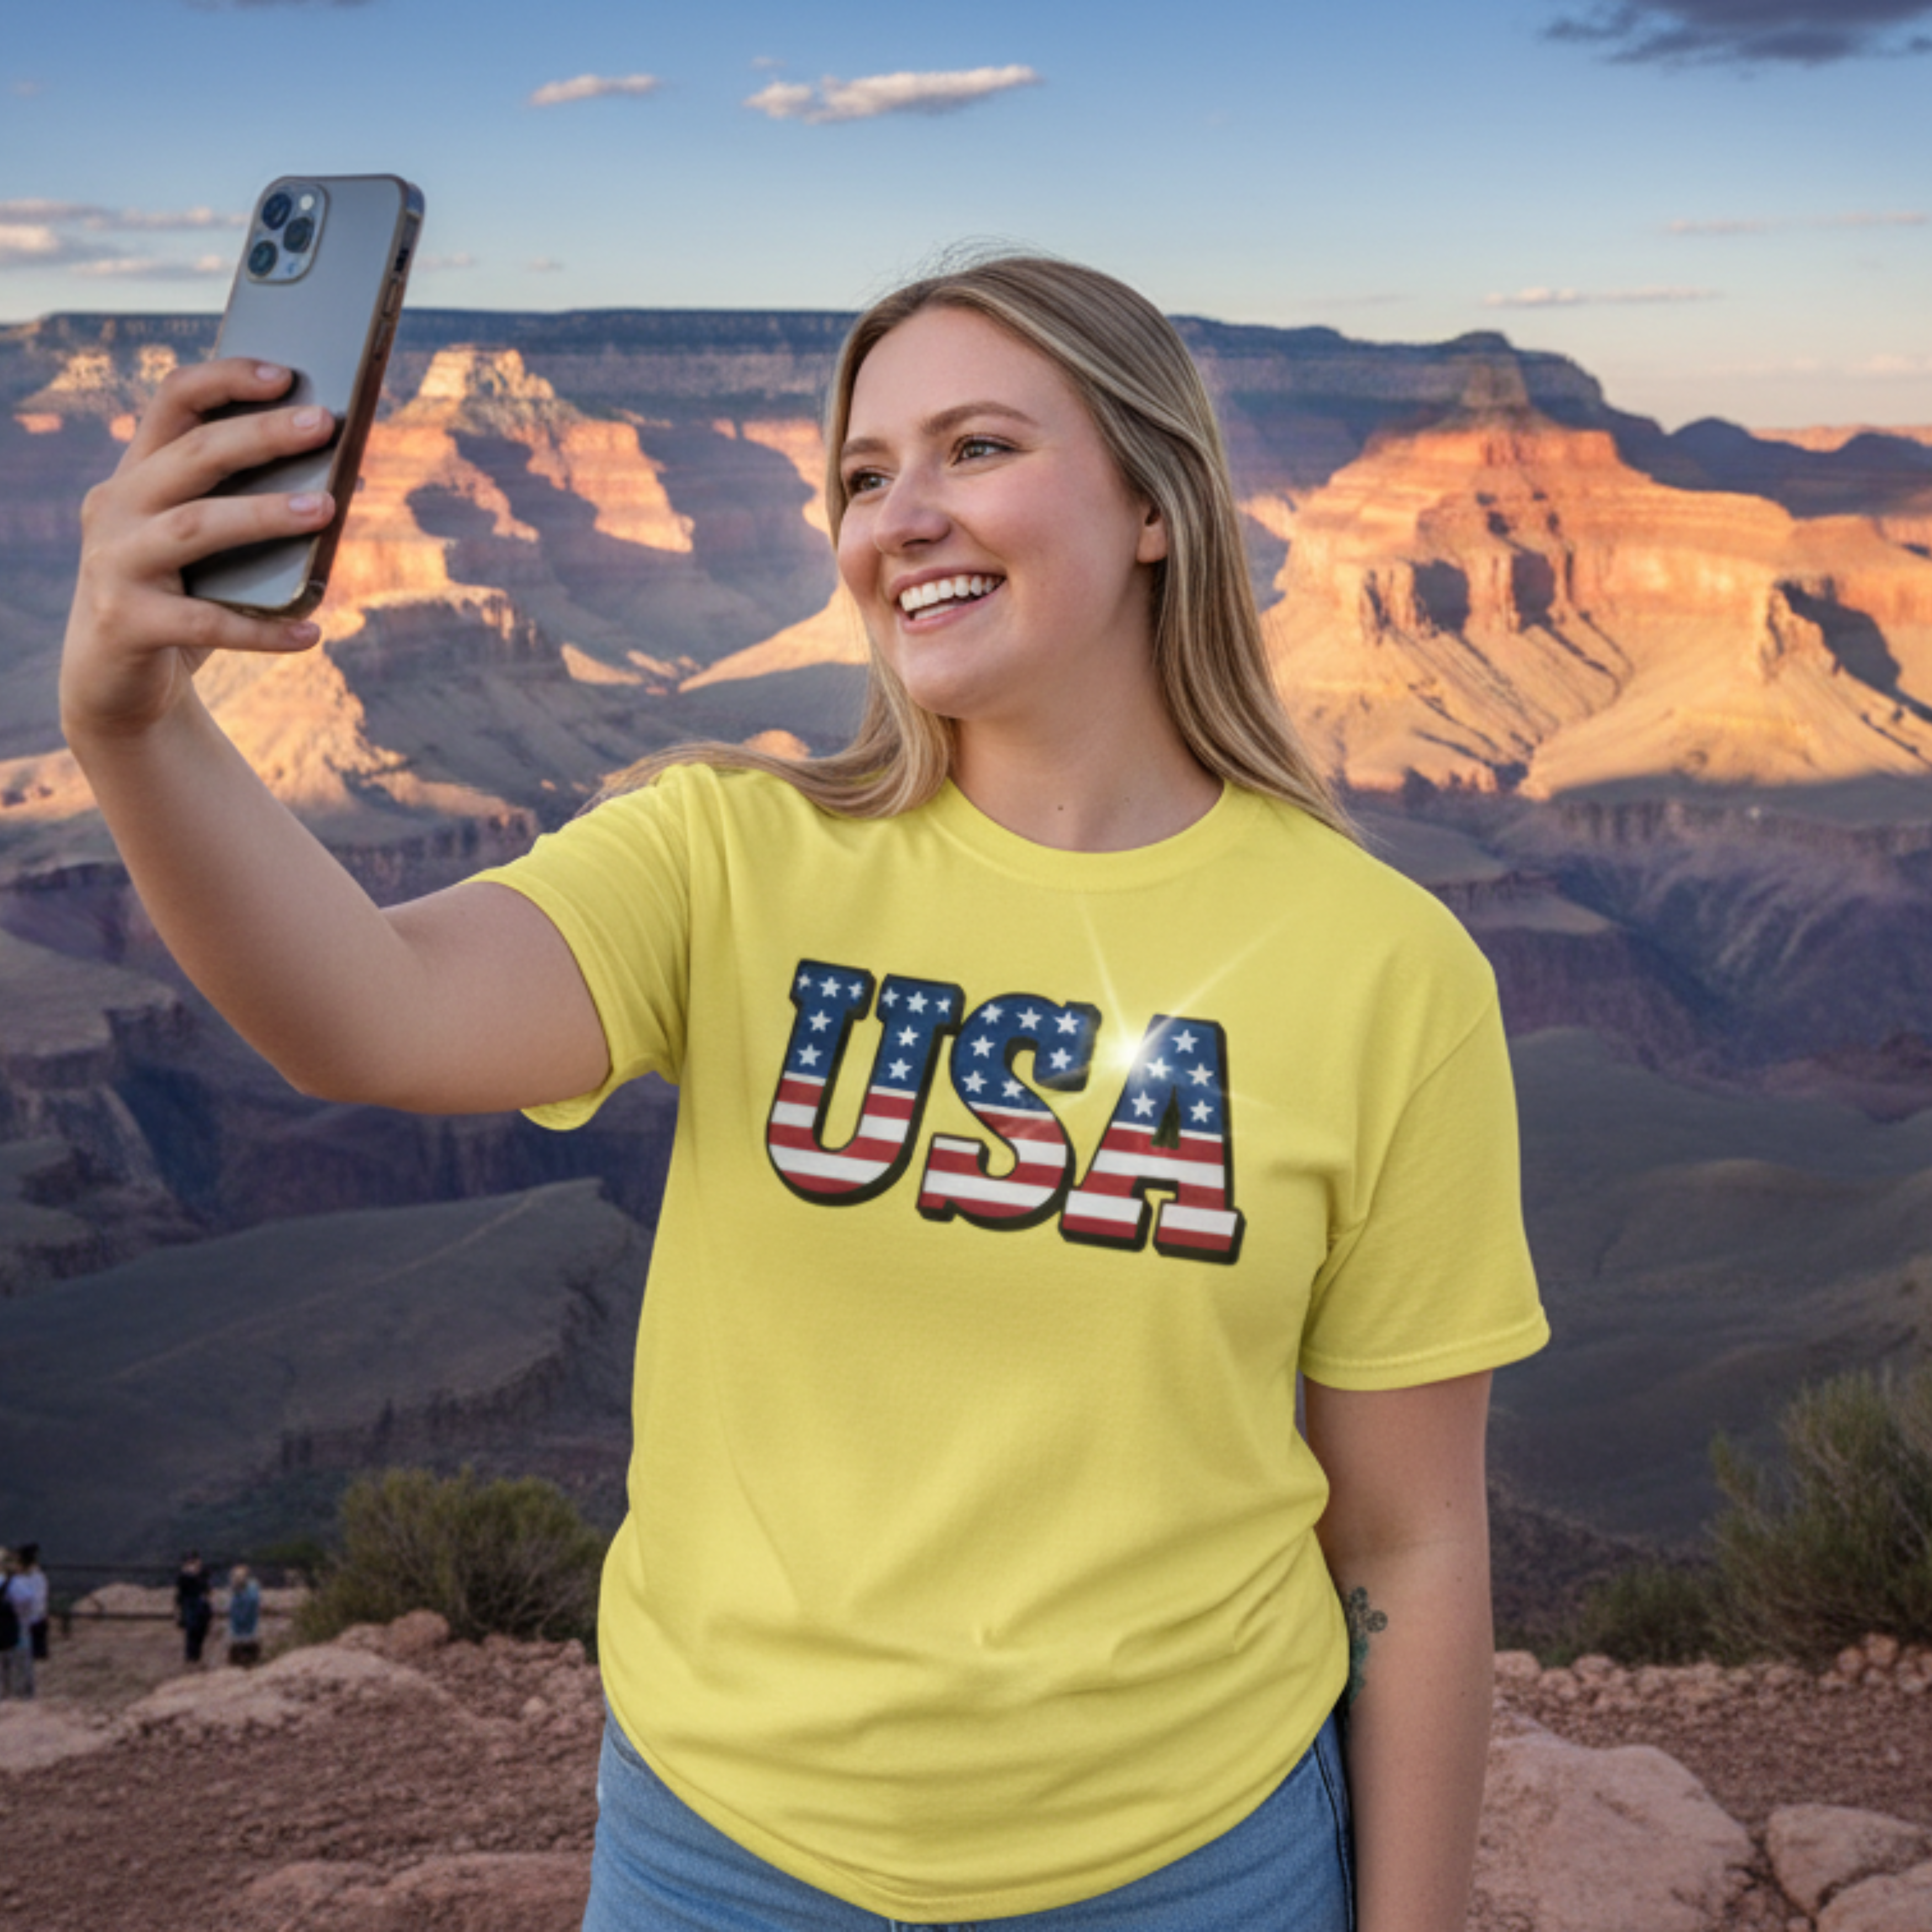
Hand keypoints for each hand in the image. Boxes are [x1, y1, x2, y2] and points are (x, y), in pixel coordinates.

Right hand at [60, 357, 338, 742]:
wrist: (117, 684)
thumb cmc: (180, 599)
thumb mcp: (204, 546)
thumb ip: (242, 509)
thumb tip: (338, 487)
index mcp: (137, 474)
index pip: (173, 401)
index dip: (226, 379)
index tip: (285, 372)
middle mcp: (116, 507)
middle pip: (193, 455)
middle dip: (261, 435)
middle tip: (325, 423)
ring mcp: (114, 563)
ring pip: (196, 527)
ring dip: (265, 515)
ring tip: (327, 511)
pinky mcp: (126, 622)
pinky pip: (206, 622)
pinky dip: (264, 630)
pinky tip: (313, 633)